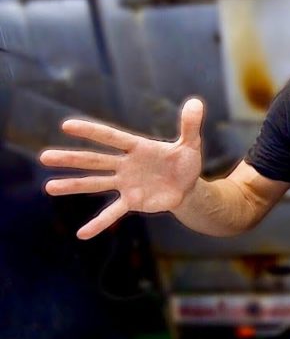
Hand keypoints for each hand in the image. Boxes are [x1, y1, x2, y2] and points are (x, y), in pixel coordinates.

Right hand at [39, 98, 204, 239]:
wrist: (187, 186)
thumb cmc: (185, 162)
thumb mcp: (190, 144)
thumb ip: (190, 125)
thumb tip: (196, 103)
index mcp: (137, 147)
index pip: (111, 137)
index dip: (92, 132)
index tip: (67, 125)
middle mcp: (125, 165)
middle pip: (95, 160)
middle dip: (71, 159)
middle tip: (44, 156)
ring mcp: (126, 184)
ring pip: (96, 183)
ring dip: (74, 186)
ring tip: (49, 187)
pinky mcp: (132, 201)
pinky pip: (112, 212)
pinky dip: (98, 223)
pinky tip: (81, 234)